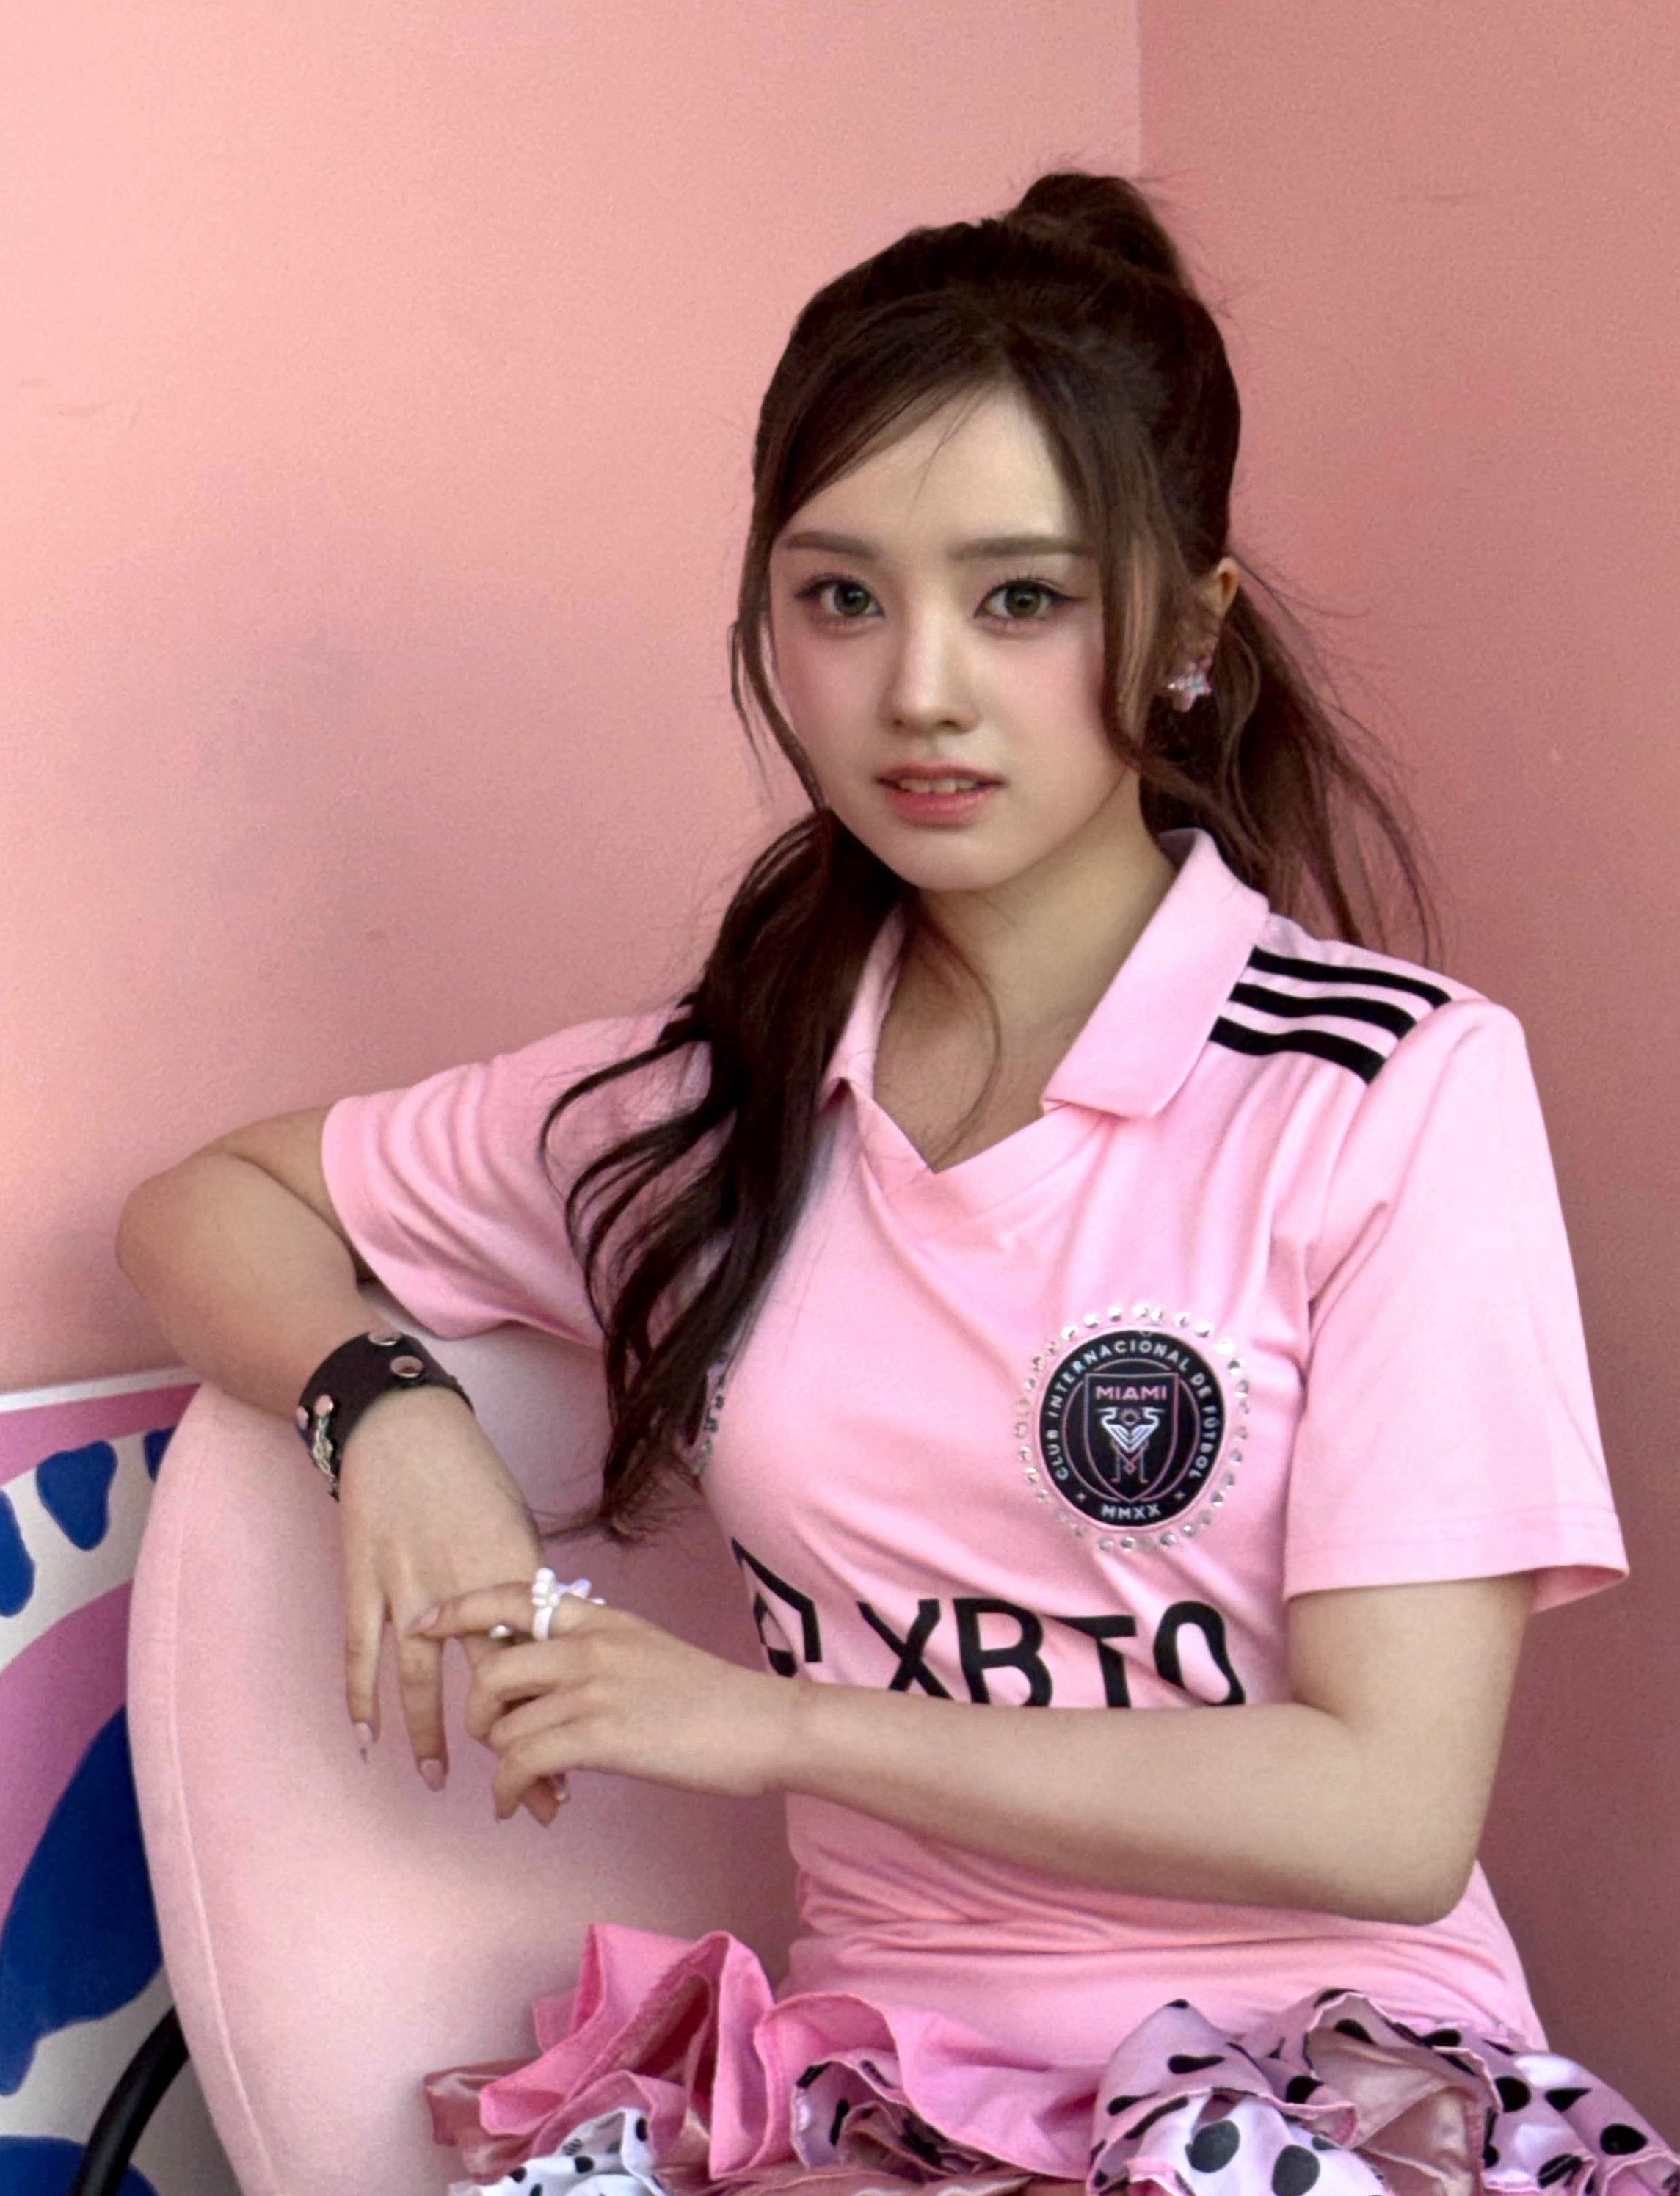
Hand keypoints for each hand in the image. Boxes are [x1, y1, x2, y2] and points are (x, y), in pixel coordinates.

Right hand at [336, 1386, 561, 1823]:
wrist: (403, 1423)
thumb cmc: (469, 1471)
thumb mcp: (516, 1524)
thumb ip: (527, 1585)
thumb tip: (547, 1638)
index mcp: (512, 1569)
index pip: (542, 1658)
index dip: (559, 1713)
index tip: (580, 1760)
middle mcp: (462, 1585)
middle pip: (494, 1681)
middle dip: (519, 1745)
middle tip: (540, 1802)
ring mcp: (406, 1585)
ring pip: (419, 1679)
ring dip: (432, 1736)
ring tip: (446, 1782)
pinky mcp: (363, 1580)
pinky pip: (361, 1650)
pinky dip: (361, 1698)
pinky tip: (368, 1740)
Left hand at [413, 1581, 800, 1820]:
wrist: (760, 1724)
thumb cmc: (709, 1696)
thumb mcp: (644, 1649)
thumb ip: (593, 1651)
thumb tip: (543, 1677)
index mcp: (600, 1617)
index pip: (513, 1595)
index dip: (458, 1607)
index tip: (425, 1625)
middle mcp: (589, 1643)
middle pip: (490, 1668)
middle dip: (478, 1714)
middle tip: (497, 1741)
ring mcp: (593, 1688)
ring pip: (503, 1724)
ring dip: (499, 1762)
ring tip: (521, 1782)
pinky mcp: (599, 1736)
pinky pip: (522, 1763)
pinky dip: (509, 1791)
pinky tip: (521, 1807)